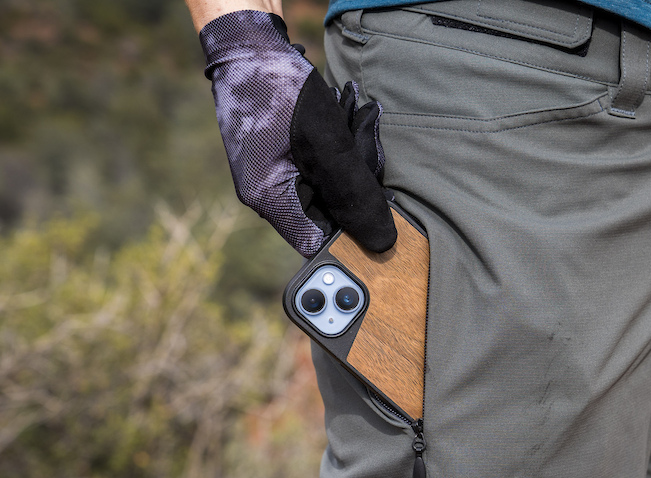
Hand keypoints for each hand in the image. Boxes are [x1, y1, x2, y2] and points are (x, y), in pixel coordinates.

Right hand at [200, 10, 395, 256]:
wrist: (250, 43)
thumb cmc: (281, 89)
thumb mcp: (327, 144)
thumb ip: (355, 194)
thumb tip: (383, 243)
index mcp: (270, 200)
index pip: (320, 243)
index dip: (354, 233)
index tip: (380, 206)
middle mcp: (270, 194)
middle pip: (333, 211)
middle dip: (358, 177)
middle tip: (362, 138)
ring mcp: (278, 175)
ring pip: (335, 184)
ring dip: (354, 152)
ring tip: (354, 115)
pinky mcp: (288, 155)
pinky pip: (327, 163)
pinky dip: (343, 142)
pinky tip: (345, 113)